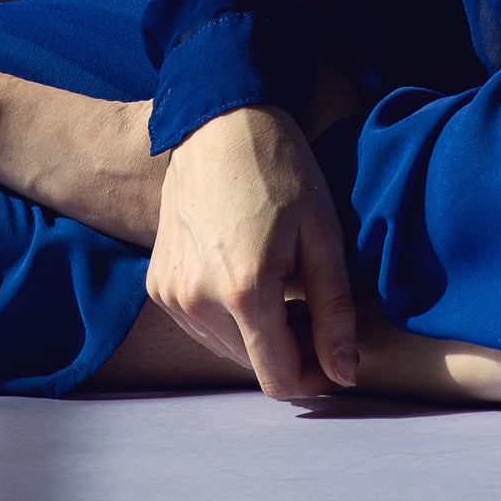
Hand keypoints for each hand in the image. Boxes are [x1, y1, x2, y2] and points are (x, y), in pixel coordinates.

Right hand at [145, 105, 356, 399]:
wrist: (217, 120)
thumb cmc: (278, 167)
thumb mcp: (323, 232)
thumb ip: (334, 310)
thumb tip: (344, 375)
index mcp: (244, 290)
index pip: (280, 380)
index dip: (314, 376)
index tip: (333, 348)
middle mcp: (198, 300)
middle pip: (253, 365)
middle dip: (290, 348)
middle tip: (312, 302)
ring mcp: (170, 293)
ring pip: (227, 350)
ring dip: (258, 333)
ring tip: (281, 284)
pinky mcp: (157, 284)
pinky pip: (200, 326)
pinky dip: (228, 316)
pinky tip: (245, 274)